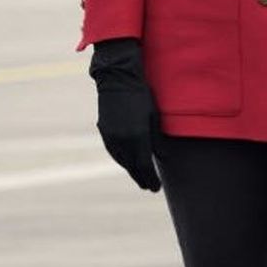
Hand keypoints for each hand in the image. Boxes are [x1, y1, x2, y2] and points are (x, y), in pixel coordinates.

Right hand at [89, 37, 166, 192]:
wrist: (117, 79)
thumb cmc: (141, 95)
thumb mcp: (153, 117)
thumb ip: (157, 140)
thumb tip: (162, 159)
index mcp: (137, 137)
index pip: (144, 166)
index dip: (150, 179)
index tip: (156, 188)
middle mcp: (123, 140)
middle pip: (133, 167)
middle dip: (141, 178)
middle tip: (149, 187)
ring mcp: (111, 136)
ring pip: (122, 161)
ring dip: (131, 170)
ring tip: (140, 177)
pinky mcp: (104, 131)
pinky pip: (114, 152)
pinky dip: (122, 160)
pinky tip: (127, 162)